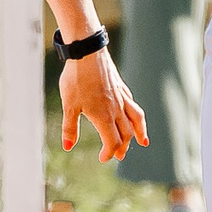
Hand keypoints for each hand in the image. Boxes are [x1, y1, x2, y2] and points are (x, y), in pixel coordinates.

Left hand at [59, 48, 149, 163]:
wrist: (87, 53)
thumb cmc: (76, 80)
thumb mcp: (69, 106)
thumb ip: (70, 128)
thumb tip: (67, 147)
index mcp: (104, 117)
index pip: (112, 142)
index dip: (109, 153)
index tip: (103, 158)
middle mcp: (117, 109)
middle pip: (126, 134)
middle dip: (123, 147)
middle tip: (119, 156)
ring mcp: (121, 97)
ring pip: (136, 119)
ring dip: (139, 132)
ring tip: (143, 141)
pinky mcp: (121, 87)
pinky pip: (132, 105)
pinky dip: (135, 115)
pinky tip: (132, 115)